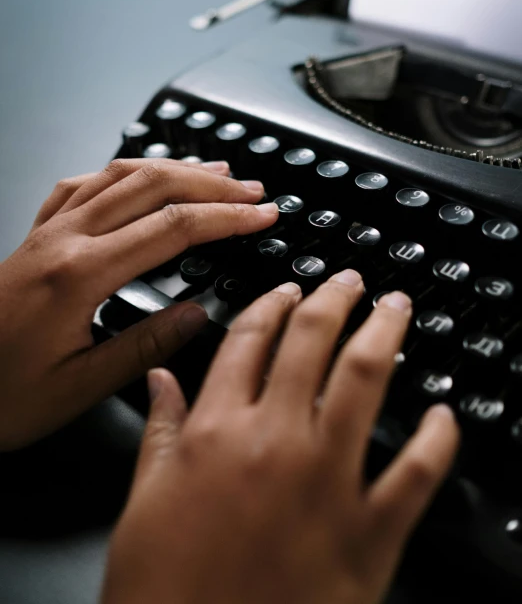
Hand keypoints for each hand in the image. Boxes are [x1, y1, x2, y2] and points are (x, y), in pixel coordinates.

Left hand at [0, 158, 277, 449]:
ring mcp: (46, 231)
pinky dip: (120, 171)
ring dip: (173, 168)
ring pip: (119, 175)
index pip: (172, 228)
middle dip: (211, 183)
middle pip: (151, 187)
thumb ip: (143, 348)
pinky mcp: (35, 236)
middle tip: (253, 190)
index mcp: (78, 275)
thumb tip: (198, 314)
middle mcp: (63, 239)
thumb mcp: (76, 388)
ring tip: (214, 170)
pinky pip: (81, 185)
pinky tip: (136, 175)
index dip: (226, 217)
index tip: (263, 215)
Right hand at [103, 273, 458, 603]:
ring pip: (365, 381)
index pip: (248, 341)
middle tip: (350, 281)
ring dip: (385, 333)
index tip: (288, 291)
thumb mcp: (143, 502)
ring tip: (395, 308)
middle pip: (311, 343)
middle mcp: (274, 443)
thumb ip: (158, 430)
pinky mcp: (368, 533)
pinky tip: (442, 414)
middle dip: (335, 299)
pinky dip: (437, 437)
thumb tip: (159, 378)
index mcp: (216, 431)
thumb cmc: (164, 590)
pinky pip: (417, 472)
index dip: (272, 305)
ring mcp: (325, 483)